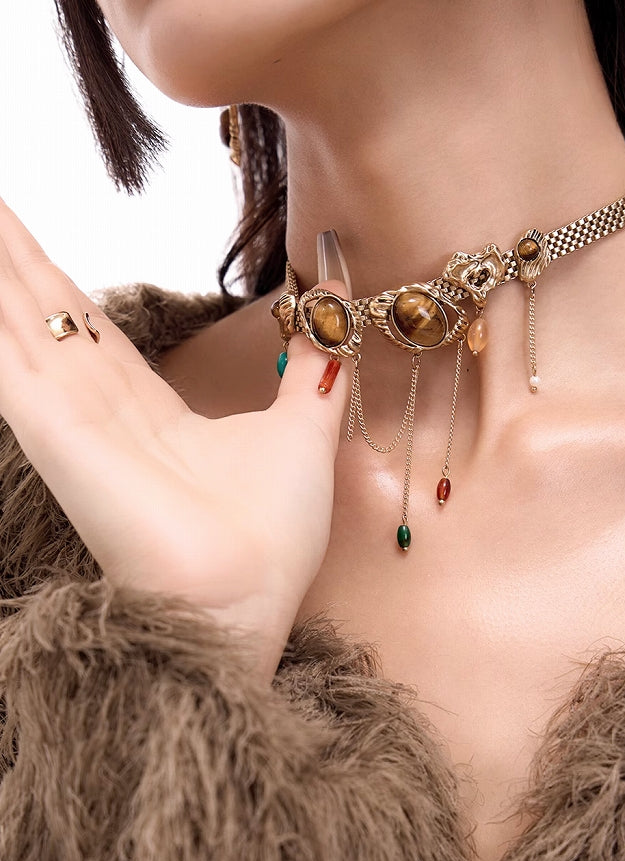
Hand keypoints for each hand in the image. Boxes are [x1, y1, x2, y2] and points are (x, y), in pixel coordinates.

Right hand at [0, 198, 349, 675]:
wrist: (248, 599)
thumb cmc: (274, 537)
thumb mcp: (305, 428)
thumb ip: (313, 361)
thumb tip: (337, 294)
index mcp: (153, 418)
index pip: (95, 335)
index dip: (62, 287)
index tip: (35, 242)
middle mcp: (103, 417)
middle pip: (50, 319)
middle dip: (17, 260)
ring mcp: (72, 425)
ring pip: (21, 327)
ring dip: (1, 273)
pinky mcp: (55, 436)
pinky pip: (9, 364)